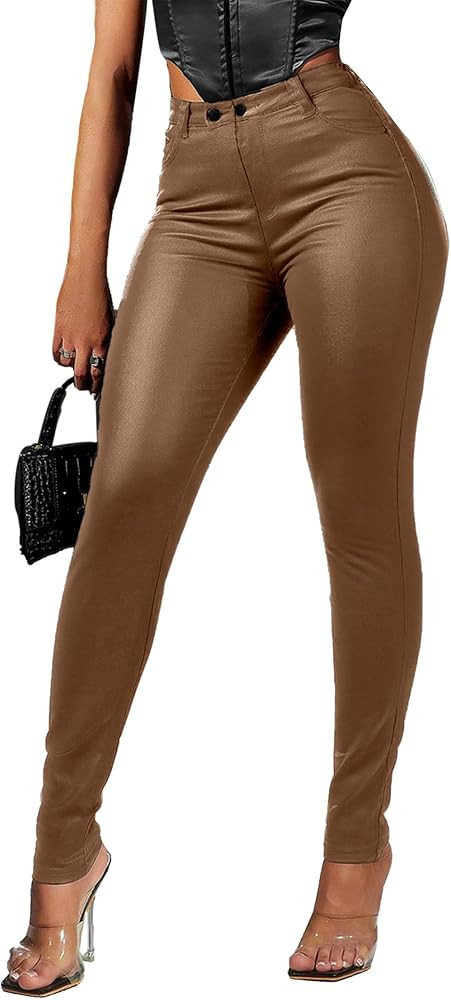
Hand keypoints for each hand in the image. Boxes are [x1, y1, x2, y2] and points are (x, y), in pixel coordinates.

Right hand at [52, 262, 115, 396]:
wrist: (86, 278)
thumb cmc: (101, 294)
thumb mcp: (111, 321)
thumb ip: (106, 339)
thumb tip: (104, 351)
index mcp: (103, 341)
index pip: (100, 371)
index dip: (98, 384)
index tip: (97, 388)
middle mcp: (87, 342)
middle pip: (82, 374)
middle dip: (83, 384)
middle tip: (84, 386)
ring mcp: (71, 337)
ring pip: (68, 365)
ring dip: (71, 371)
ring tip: (74, 371)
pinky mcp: (59, 330)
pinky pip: (56, 352)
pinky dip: (59, 359)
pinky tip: (63, 359)